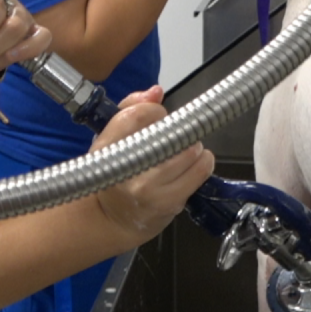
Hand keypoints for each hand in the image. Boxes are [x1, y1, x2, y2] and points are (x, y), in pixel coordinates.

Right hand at [91, 85, 213, 246]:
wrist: (112, 219)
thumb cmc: (115, 174)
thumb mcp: (112, 139)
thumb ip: (132, 109)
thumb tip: (156, 92)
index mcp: (107, 147)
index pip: (138, 115)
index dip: (156, 112)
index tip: (159, 117)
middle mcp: (127, 167)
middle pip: (169, 132)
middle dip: (177, 131)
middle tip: (173, 137)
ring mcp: (149, 187)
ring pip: (189, 151)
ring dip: (192, 147)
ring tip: (183, 151)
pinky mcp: (169, 202)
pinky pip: (200, 172)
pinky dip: (202, 163)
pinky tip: (193, 165)